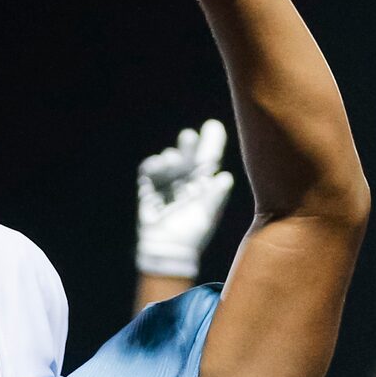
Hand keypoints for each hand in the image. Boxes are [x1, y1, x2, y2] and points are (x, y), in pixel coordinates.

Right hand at [135, 118, 235, 278]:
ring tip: (172, 159)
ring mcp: (167, 187)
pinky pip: (149, 173)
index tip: (212, 125)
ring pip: (169, 164)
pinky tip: (157, 165)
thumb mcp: (206, 215)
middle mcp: (186, 184)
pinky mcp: (150, 192)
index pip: (209, 160)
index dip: (211, 142)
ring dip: (170, 158)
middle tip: (189, 137)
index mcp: (203, 187)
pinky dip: (153, 166)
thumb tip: (226, 177)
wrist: (167, 251)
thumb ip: (215, 196)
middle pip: (188, 158)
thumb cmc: (191, 234)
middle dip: (189, 146)